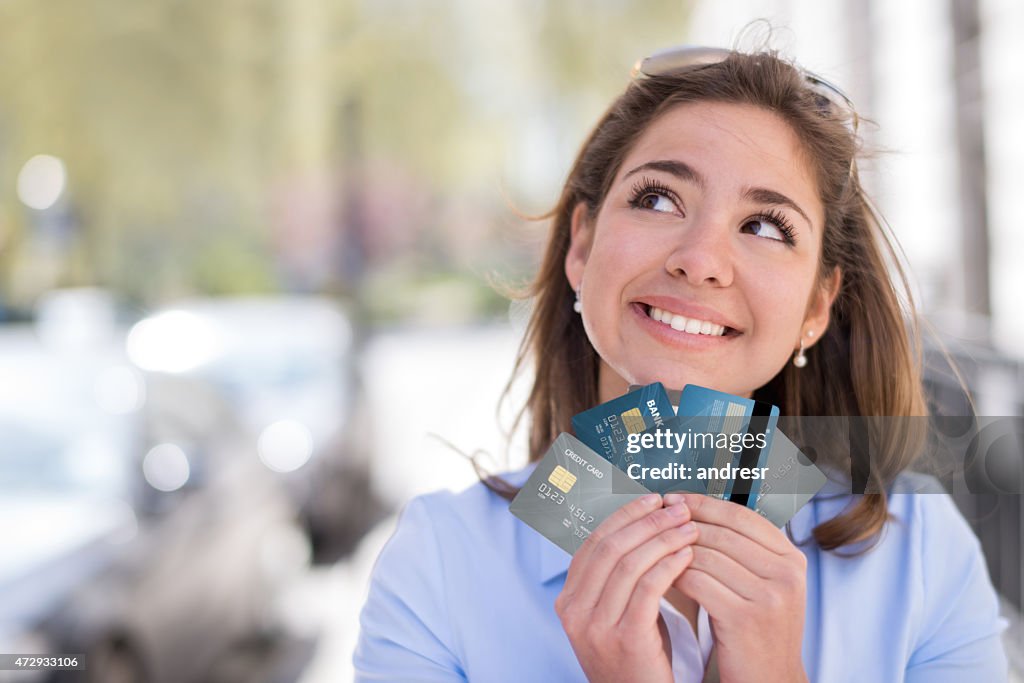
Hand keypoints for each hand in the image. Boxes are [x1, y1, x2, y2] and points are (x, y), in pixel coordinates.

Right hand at [555, 493, 698, 682]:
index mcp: (569, 600)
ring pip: (627, 564)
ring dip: (662, 538)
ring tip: (689, 527)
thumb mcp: (615, 616)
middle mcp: (574, 611)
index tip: (653, 499)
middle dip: (646, 521)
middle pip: (609, 547)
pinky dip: (668, 565)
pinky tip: (687, 555)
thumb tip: (641, 526)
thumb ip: (618, 579)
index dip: (624, 515)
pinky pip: (647, 589)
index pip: (593, 542)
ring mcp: (596, 627)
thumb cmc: (638, 660)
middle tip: (677, 507)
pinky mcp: (625, 639)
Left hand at [667, 492, 808, 682]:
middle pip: (721, 532)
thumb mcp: (763, 584)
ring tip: (653, 548)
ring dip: (674, 549)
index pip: (741, 515)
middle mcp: (787, 573)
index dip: (704, 503)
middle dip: (682, 524)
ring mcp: (769, 596)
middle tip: (654, 519)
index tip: (674, 497)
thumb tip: (697, 508)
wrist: (771, 681)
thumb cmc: (756, 630)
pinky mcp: (745, 617)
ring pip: (706, 555)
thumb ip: (742, 550)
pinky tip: (661, 576)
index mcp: (791, 558)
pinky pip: (698, 581)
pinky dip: (675, 574)